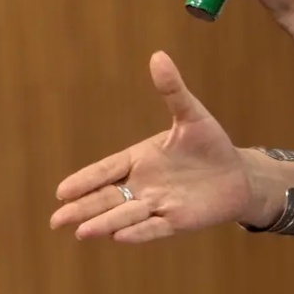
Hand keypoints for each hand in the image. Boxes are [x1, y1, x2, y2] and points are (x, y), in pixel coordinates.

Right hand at [50, 52, 253, 242]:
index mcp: (139, 159)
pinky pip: (154, 228)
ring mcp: (158, 204)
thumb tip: (158, 55)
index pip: (107, 170)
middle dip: (83, 208)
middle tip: (56, 219)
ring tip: (81, 231)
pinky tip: (119, 237)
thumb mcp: (191, 114)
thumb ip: (172, 90)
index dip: (85, 180)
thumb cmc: (209, 144)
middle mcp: (143, 185)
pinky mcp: (176, 221)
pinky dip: (138, 232)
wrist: (236, 174)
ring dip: (105, 223)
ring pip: (126, 215)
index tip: (62, 191)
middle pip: (107, 198)